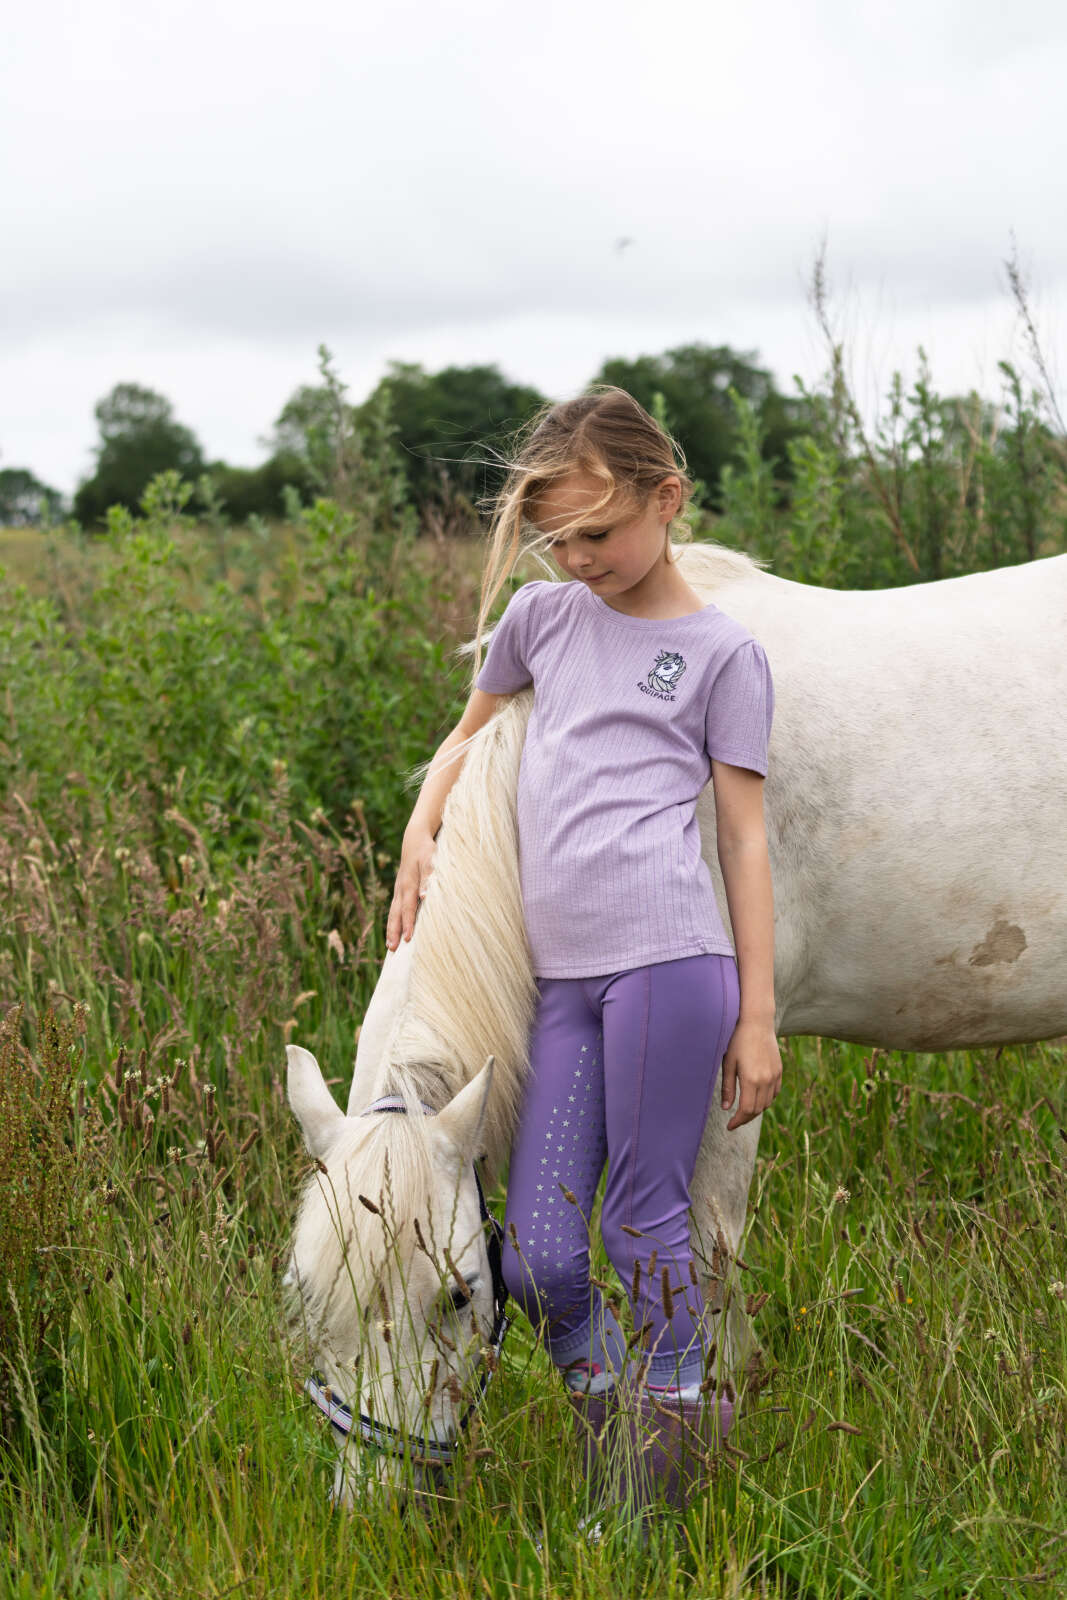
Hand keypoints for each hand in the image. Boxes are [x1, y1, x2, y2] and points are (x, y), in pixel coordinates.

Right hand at [386, 830, 436, 950]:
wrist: (415, 838)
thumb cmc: (426, 849)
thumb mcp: (430, 860)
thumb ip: (429, 878)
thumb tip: (425, 897)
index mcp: (409, 884)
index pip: (408, 908)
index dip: (408, 924)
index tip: (408, 939)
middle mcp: (401, 889)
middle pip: (396, 914)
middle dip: (394, 932)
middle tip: (392, 949)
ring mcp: (399, 889)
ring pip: (393, 912)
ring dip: (391, 929)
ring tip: (390, 946)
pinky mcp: (400, 889)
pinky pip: (395, 908)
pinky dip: (394, 921)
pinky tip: (395, 931)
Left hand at [720, 1020, 781, 1131]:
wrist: (757, 1023)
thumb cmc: (738, 1041)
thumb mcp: (728, 1063)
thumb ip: (728, 1087)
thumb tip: (726, 1108)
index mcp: (751, 1080)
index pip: (746, 1110)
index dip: (738, 1121)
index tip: (729, 1126)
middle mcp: (765, 1080)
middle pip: (757, 1110)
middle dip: (745, 1118)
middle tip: (734, 1121)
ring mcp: (774, 1076)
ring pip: (767, 1103)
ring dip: (756, 1110)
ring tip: (744, 1111)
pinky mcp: (779, 1071)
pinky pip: (774, 1093)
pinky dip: (766, 1100)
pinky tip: (756, 1099)